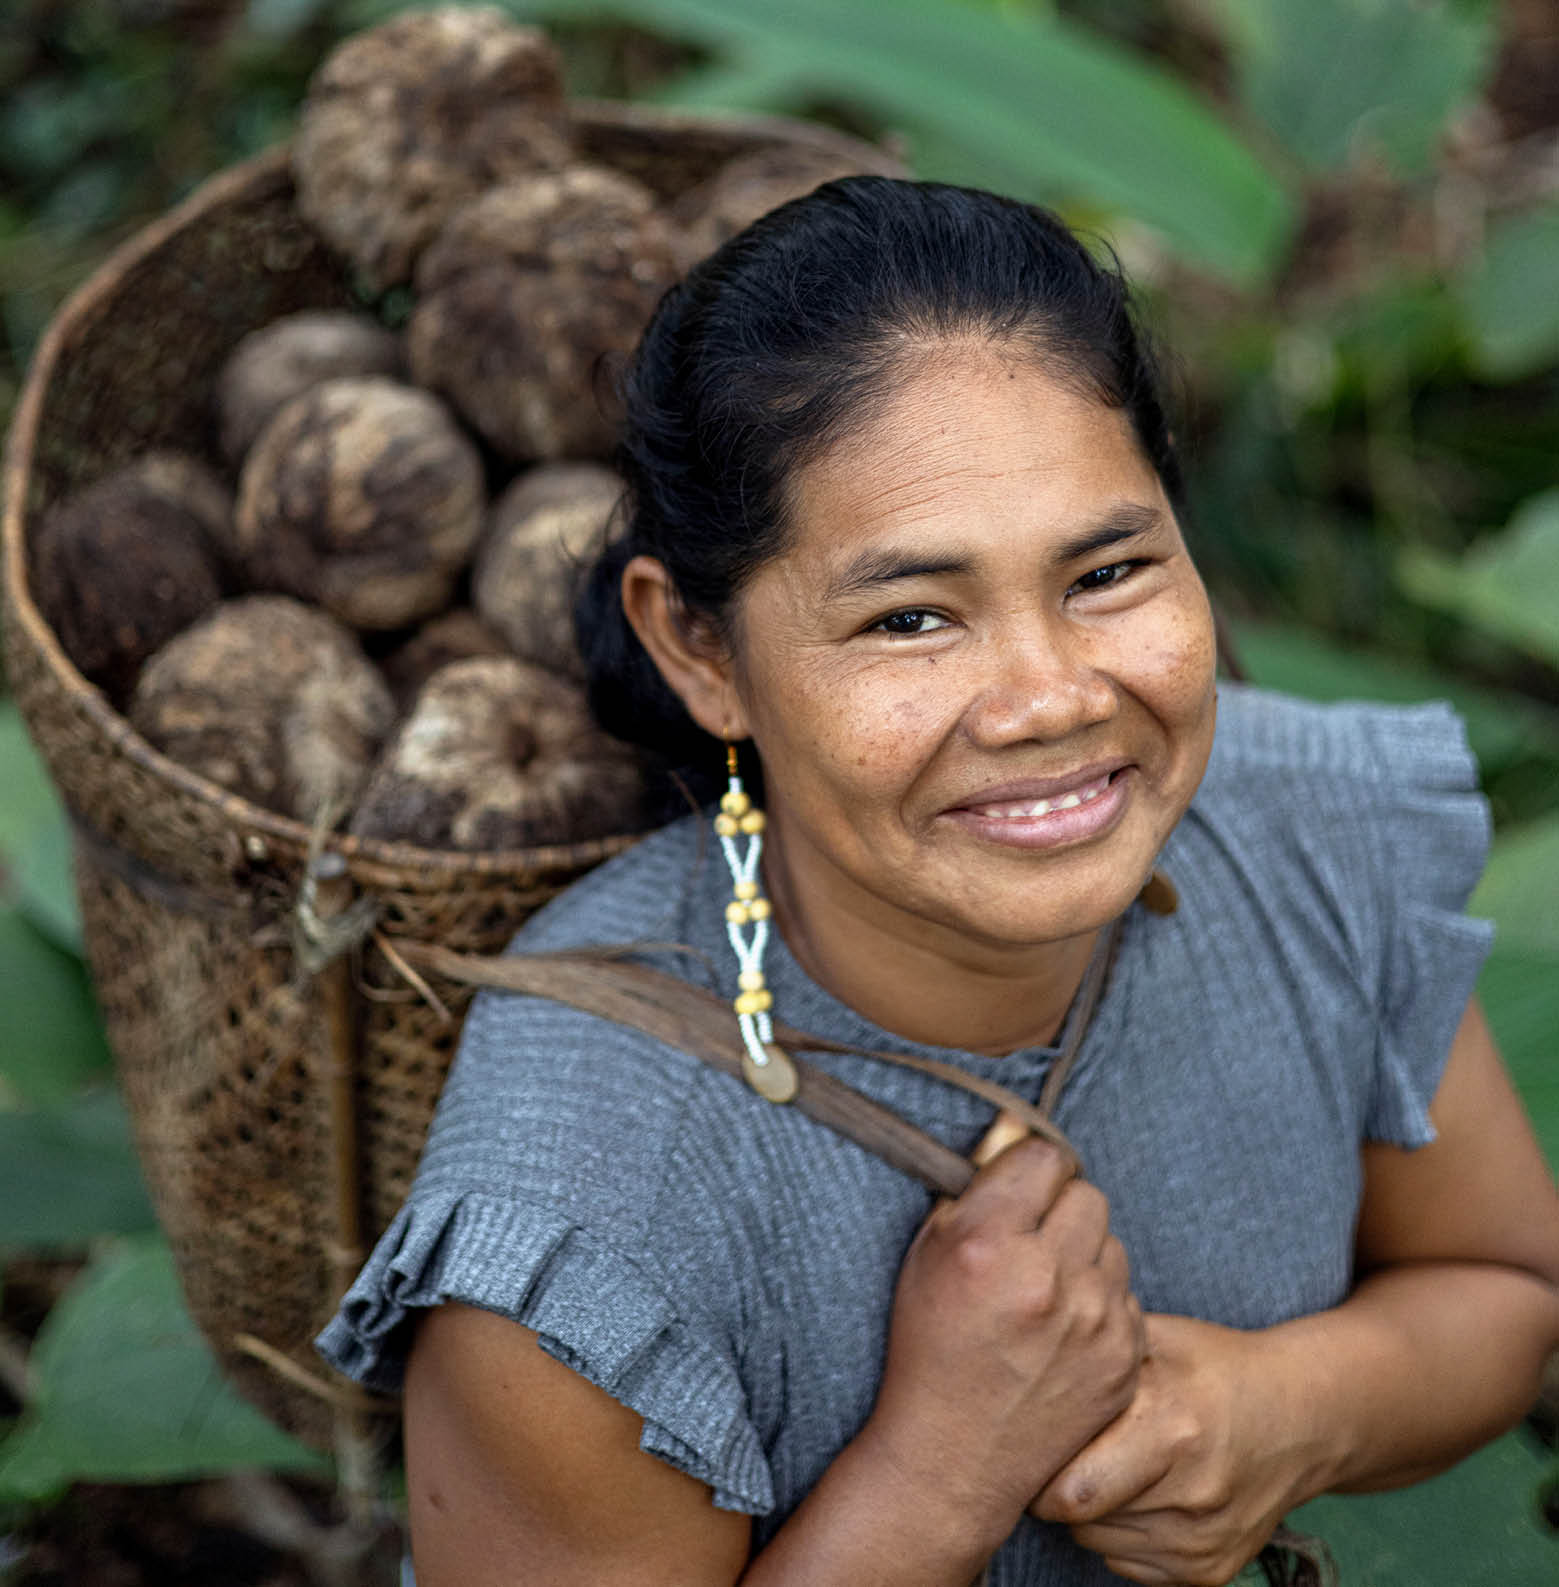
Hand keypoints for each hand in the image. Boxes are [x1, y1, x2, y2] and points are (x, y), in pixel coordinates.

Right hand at [861, 1139, 1144, 1549]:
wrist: (954, 1456)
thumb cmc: (930, 1347)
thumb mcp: (926, 1253)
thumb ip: (974, 1189)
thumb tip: (1013, 1135)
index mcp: (991, 1243)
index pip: (1045, 1157)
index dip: (1029, 1170)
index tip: (1019, 1190)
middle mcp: (1049, 1277)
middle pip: (1086, 1195)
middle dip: (1059, 1209)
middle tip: (1030, 1240)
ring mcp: (1094, 1321)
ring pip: (1111, 1242)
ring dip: (1083, 1255)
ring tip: (1045, 1290)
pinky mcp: (1124, 1358)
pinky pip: (1127, 1294)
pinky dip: (1101, 1303)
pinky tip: (1063, 1329)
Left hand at [1031, 1313, 1318, 1585]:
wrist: (1301, 1418)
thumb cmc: (1210, 1367)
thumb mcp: (1154, 1337)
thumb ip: (1091, 1347)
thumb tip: (1021, 1351)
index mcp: (1170, 1426)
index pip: (1069, 1489)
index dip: (1038, 1465)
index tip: (1033, 1438)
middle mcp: (1191, 1493)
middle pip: (1077, 1517)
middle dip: (1058, 1487)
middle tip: (1067, 1450)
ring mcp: (1204, 1541)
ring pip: (1097, 1542)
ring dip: (1090, 1511)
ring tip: (1112, 1463)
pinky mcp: (1212, 1572)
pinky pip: (1127, 1565)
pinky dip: (1121, 1534)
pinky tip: (1141, 1492)